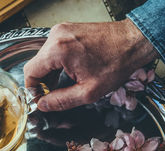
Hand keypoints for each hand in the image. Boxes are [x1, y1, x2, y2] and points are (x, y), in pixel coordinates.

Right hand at [24, 19, 157, 111]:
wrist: (133, 42)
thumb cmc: (116, 63)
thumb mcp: (88, 92)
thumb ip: (61, 101)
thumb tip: (44, 105)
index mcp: (58, 50)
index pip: (30, 72)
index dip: (32, 90)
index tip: (39, 99)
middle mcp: (56, 36)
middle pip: (36, 64)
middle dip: (42, 82)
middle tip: (53, 96)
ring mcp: (62, 31)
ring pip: (44, 57)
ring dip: (50, 73)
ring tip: (64, 84)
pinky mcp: (68, 30)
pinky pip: (54, 50)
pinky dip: (57, 63)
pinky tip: (69, 72)